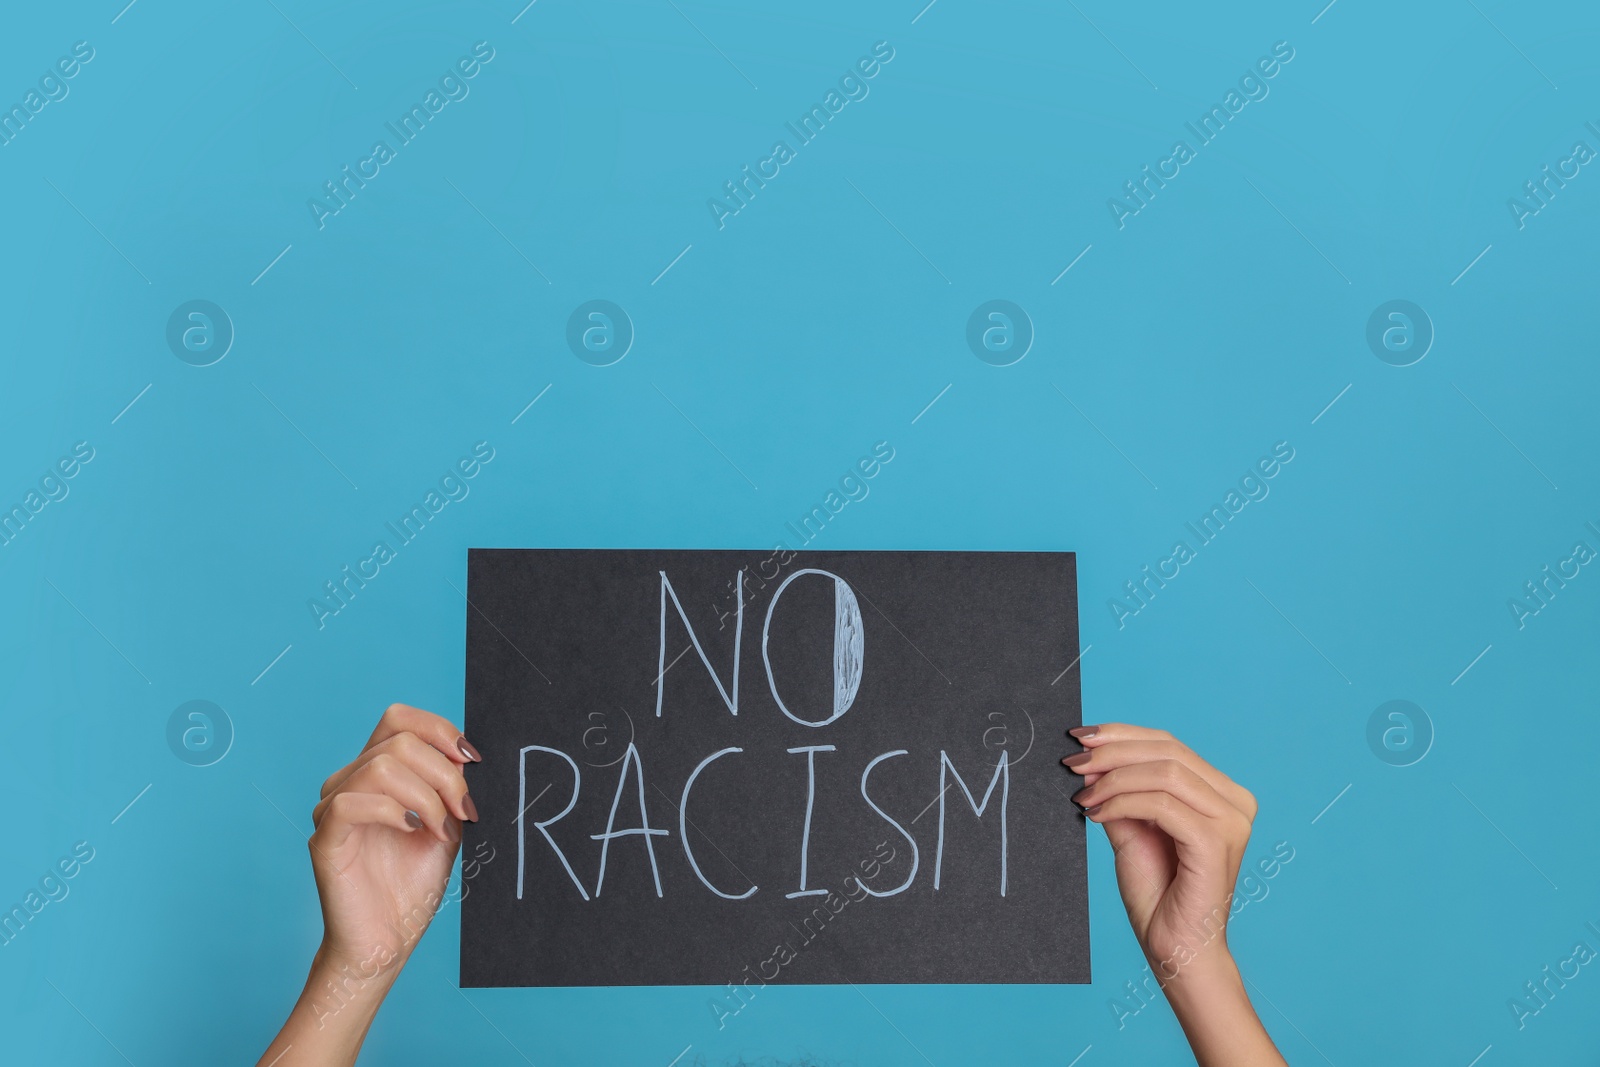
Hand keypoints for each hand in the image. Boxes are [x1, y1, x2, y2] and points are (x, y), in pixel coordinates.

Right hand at [311, 703, 479, 969]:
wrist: (389, 940)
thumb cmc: (414, 884)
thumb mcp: (447, 823)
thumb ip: (451, 786)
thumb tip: (468, 752)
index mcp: (377, 772)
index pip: (399, 720)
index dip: (439, 729)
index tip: (472, 760)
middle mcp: (349, 782)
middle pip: (399, 741)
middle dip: (444, 773)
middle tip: (464, 811)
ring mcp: (332, 808)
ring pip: (380, 767)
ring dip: (425, 795)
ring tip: (440, 829)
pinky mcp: (324, 839)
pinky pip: (350, 802)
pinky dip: (392, 811)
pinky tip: (413, 830)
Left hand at [1063, 723, 1284, 1066]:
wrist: (1174, 948)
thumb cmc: (1159, 894)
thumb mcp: (1133, 830)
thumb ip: (1120, 793)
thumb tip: (1089, 758)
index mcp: (1221, 794)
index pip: (1170, 745)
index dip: (1121, 734)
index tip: (1079, 737)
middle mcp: (1235, 802)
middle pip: (1168, 751)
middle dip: (1112, 751)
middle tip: (1072, 762)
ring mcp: (1231, 821)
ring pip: (1165, 772)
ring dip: (1113, 777)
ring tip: (1081, 794)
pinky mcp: (1215, 842)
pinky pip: (1161, 804)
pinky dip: (1122, 803)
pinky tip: (1095, 815)